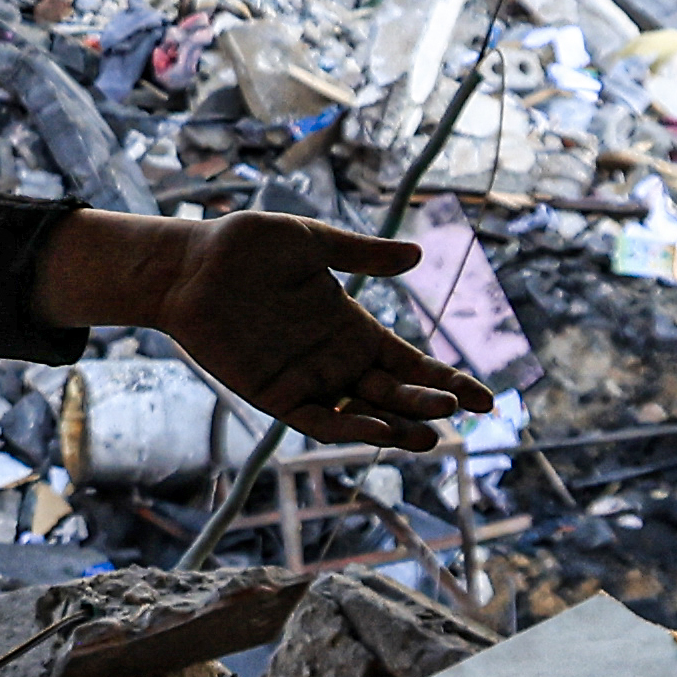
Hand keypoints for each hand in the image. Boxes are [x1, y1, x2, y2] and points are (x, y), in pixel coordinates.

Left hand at [43, 209, 483, 445]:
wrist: (189, 266)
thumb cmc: (246, 248)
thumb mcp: (312, 245)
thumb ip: (361, 255)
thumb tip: (417, 255)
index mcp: (353, 328)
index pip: (412, 362)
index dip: (448, 380)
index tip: (487, 398)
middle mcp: (337, 360)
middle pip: (398, 392)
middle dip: (433, 402)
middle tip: (468, 408)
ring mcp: (309, 380)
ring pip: (366, 415)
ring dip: (400, 423)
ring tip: (434, 432)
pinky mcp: (277, 396)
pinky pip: (323, 422)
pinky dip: (353, 429)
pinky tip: (382, 430)